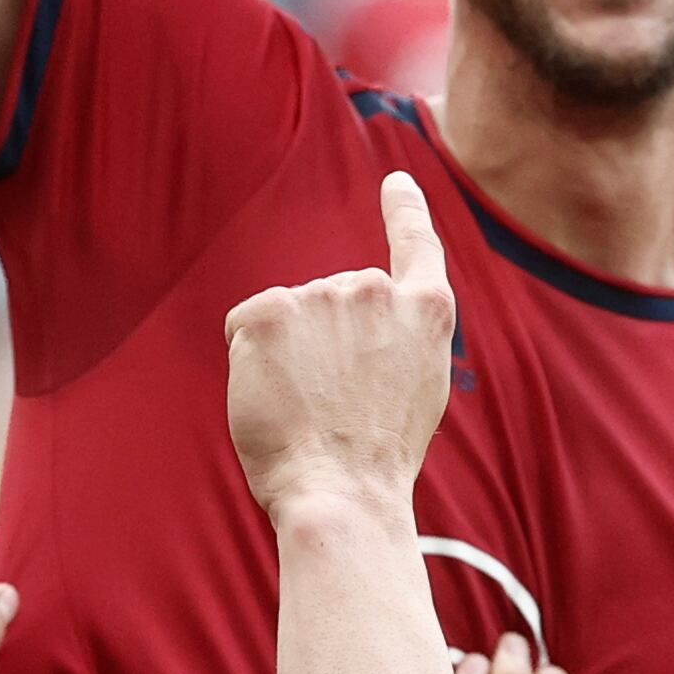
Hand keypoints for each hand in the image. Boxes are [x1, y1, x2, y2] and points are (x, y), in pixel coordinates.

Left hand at [225, 173, 456, 522]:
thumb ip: (397, 338)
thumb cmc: (377, 457)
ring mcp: (322, 295)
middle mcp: (376, 289)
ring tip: (311, 409)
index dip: (404, 210)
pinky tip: (275, 397)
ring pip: (289, 318)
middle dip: (325, 342)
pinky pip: (247, 327)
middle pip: (332, 300)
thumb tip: (351, 325)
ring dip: (290, 356)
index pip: (416, 244)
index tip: (396, 182)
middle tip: (337, 405)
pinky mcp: (269, 310)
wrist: (342, 491)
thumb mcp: (417, 387)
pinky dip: (250, 362)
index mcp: (427, 311)